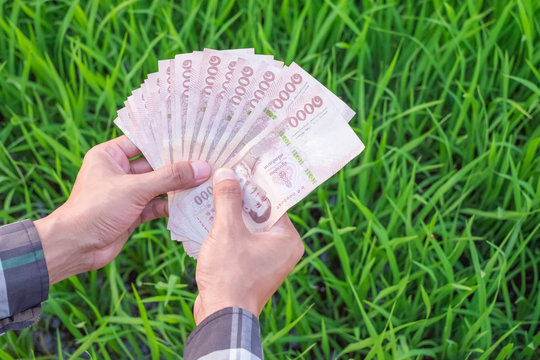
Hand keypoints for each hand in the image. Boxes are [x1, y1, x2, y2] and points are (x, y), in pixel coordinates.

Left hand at [34, 136, 210, 284]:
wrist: (75, 247)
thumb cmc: (97, 208)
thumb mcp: (136, 188)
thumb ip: (170, 177)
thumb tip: (202, 168)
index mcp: (110, 156)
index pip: (143, 141)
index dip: (166, 140)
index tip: (192, 138)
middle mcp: (118, 172)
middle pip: (154, 165)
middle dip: (178, 166)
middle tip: (205, 161)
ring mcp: (127, 194)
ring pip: (158, 186)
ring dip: (178, 187)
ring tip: (205, 181)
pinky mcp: (133, 213)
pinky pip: (157, 205)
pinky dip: (172, 206)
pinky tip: (192, 203)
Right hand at [193, 168, 303, 323]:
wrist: (222, 317)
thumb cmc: (231, 275)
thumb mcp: (228, 231)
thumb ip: (228, 200)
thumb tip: (227, 173)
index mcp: (287, 239)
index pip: (273, 202)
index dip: (255, 184)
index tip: (241, 167)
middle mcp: (283, 249)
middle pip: (260, 214)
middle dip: (241, 198)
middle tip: (225, 176)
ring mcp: (267, 261)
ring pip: (249, 228)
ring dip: (231, 214)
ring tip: (214, 192)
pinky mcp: (252, 269)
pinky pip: (242, 242)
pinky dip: (228, 232)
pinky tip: (209, 218)